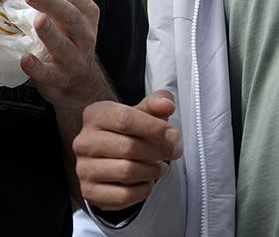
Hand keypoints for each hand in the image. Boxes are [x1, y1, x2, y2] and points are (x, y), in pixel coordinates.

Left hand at [20, 0, 111, 109]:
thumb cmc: (71, 44)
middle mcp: (84, 35)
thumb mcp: (73, 22)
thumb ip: (57, 5)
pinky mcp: (60, 78)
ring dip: (49, 32)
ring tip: (37, 21)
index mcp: (87, 15)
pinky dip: (37, 66)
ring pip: (62, 44)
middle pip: (69, 16)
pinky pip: (48, 72)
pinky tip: (25, 58)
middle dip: (50, 3)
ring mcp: (74, 57)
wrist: (82, 83)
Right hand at [74, 90, 182, 210]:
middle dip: (159, 150)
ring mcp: (84, 168)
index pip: (126, 119)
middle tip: (174, 151)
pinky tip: (148, 181)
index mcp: (96, 114)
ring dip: (152, 171)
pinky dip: (142, 190)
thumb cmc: (131, 127)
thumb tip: (167, 105)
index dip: (154, 127)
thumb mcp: (144, 109)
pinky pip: (122, 196)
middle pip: (128, 147)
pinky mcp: (89, 192)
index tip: (173, 134)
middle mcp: (85, 141)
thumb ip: (158, 102)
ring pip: (126, 172)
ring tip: (161, 166)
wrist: (109, 152)